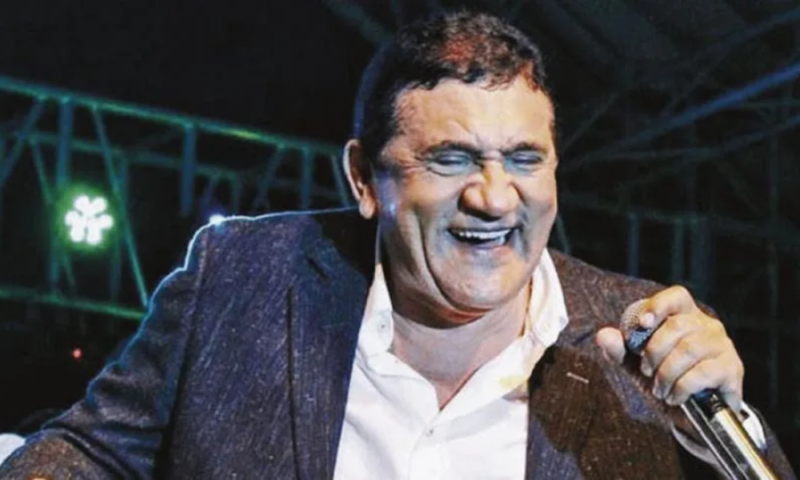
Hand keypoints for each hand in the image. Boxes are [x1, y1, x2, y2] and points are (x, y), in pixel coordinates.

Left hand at [595, 286, 743, 410]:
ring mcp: (723, 346)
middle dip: (654, 352)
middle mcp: (707, 326)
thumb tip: (603, 335)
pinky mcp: (732, 369)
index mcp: (684, 316)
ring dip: (666, 373)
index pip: (676, 296)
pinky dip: (682, 387)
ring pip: (689, 349)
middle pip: (678, 325)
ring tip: (660, 390)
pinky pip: (703, 372)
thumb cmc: (665, 379)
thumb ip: (620, 350)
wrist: (694, 415)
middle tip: (647, 372)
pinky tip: (675, 397)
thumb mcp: (636, 365)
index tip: (642, 324)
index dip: (659, 305)